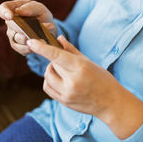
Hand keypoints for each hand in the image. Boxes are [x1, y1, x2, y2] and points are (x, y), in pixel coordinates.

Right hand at [0, 0, 55, 55]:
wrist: (48, 29)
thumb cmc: (41, 15)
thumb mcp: (39, 8)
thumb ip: (30, 8)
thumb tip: (18, 11)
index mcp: (12, 9)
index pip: (2, 9)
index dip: (4, 12)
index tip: (11, 16)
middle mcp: (9, 22)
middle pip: (11, 25)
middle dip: (24, 27)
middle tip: (37, 27)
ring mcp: (12, 35)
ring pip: (18, 38)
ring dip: (31, 36)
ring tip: (43, 33)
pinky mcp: (17, 46)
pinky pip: (22, 48)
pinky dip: (31, 46)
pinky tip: (39, 42)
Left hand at [27, 36, 142, 138]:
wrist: (111, 103)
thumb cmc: (103, 79)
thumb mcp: (89, 62)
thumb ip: (71, 50)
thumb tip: (58, 38)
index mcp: (81, 68)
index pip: (56, 56)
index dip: (41, 48)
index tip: (31, 42)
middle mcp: (72, 81)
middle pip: (52, 64)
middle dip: (55, 60)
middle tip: (65, 61)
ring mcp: (67, 93)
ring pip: (47, 76)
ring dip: (50, 70)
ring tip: (62, 70)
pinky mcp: (64, 102)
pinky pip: (47, 87)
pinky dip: (49, 80)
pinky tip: (58, 79)